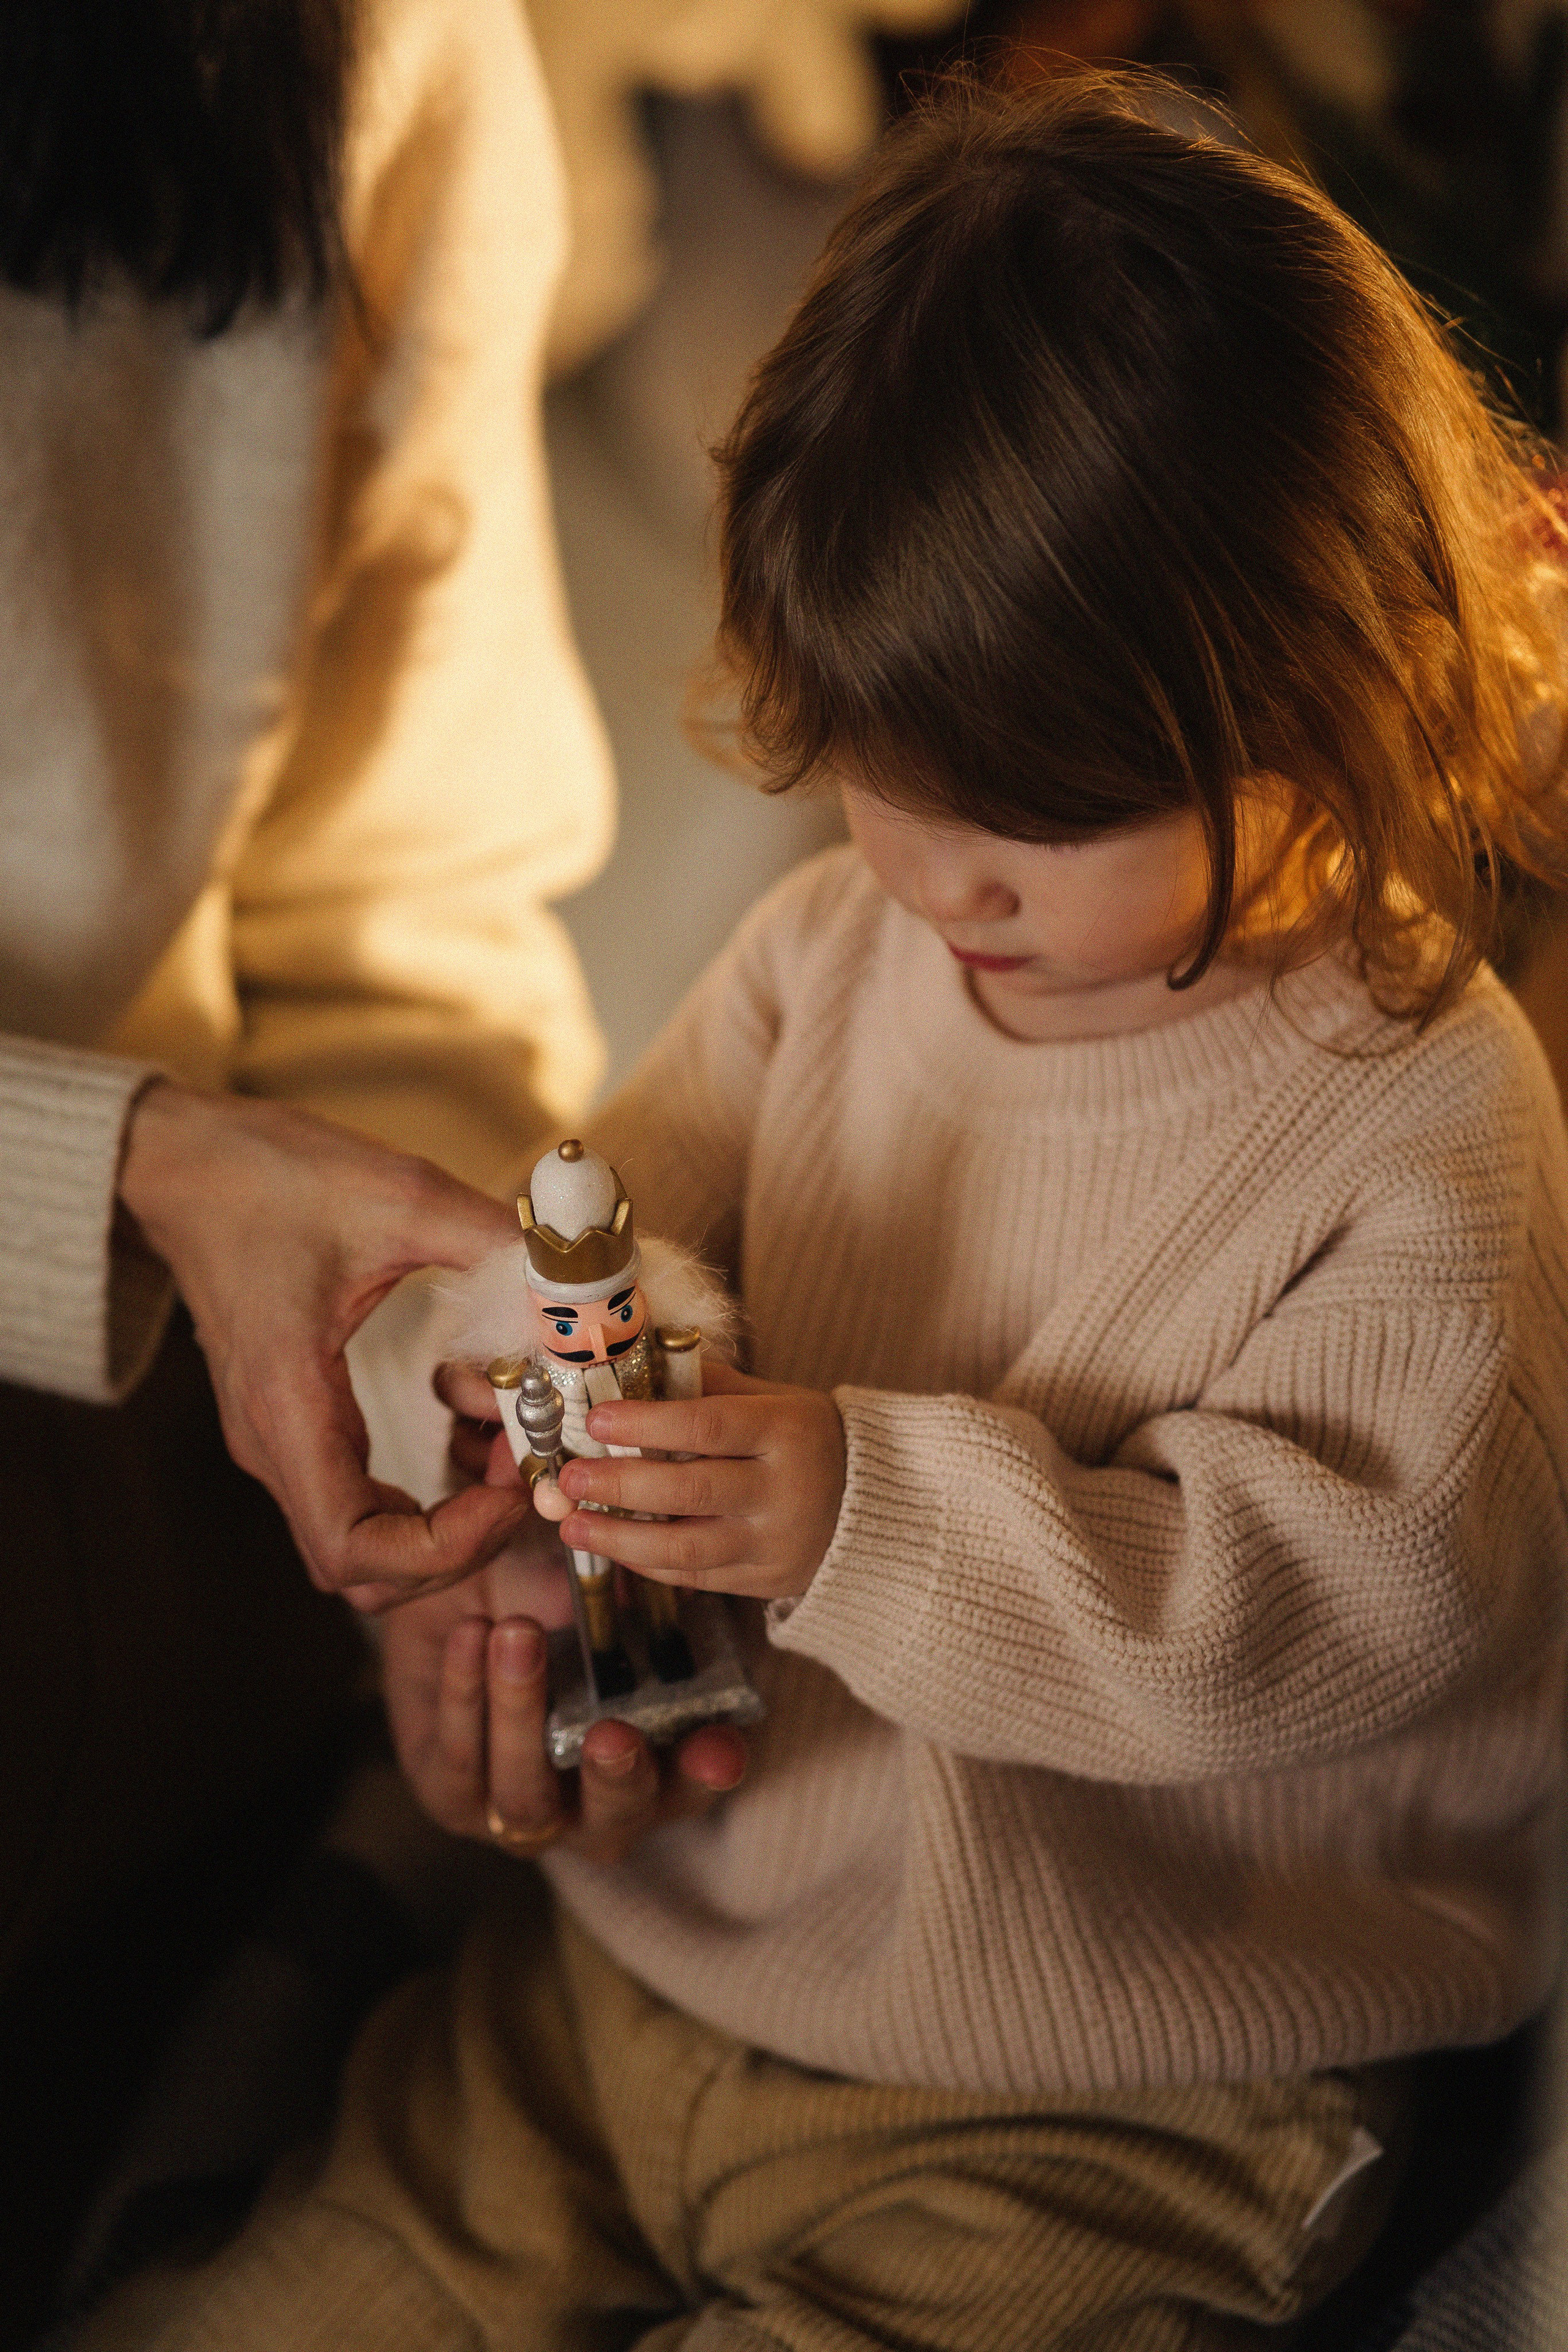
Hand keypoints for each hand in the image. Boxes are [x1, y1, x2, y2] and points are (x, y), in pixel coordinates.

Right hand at [118, 1081, 528, 1609]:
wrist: (187, 1163)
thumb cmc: (272, 1176)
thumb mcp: (400, 1194)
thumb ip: (494, 1245)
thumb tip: (582, 1289)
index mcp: (288, 1404)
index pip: (354, 1552)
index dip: (446, 1550)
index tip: (512, 1489)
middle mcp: (274, 1443)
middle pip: (365, 1570)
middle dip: (462, 1542)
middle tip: (524, 1467)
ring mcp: (280, 1440)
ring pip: (366, 1541)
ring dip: (449, 1513)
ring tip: (509, 1436)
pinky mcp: (295, 1424)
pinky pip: (362, 1497)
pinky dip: (428, 1484)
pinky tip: (476, 1413)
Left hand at [381, 1545, 746, 1863]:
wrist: (458, 1605)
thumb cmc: (551, 1597)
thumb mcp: (596, 1582)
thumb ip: (631, 1577)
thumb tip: (658, 1532)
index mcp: (654, 1761)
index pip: (693, 1778)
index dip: (709, 1769)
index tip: (718, 1747)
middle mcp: (594, 1804)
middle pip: (616, 1813)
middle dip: (617, 1776)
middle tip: (612, 1731)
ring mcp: (523, 1808)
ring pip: (527, 1796)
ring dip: (523, 1716)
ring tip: (518, 1634)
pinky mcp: (454, 1795)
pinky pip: (458, 1760)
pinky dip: (465, 1695)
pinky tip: (470, 1633)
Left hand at [535, 1358, 844, 1603]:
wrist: (873, 1504)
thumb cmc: (805, 1438)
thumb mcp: (773, 1398)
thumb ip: (708, 1385)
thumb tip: (633, 1365)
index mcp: (786, 1430)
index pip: (708, 1425)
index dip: (647, 1424)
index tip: (596, 1420)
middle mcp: (784, 1490)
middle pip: (691, 1491)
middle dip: (621, 1485)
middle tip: (569, 1478)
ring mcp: (776, 1542)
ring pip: (688, 1550)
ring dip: (620, 1538)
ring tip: (572, 1525)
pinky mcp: (766, 1581)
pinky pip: (696, 1578)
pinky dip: (648, 1564)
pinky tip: (614, 1546)